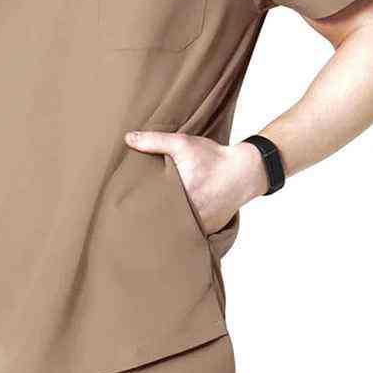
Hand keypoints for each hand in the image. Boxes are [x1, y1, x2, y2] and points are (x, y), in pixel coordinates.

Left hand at [125, 131, 267, 233]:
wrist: (244, 171)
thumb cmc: (214, 157)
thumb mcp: (183, 144)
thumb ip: (154, 141)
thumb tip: (128, 138)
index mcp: (180, 194)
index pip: (153, 207)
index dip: (139, 210)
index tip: (127, 210)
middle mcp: (192, 213)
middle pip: (164, 222)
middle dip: (151, 222)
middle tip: (132, 223)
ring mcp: (202, 224)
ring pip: (177, 231)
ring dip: (167, 228)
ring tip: (149, 229)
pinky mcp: (209, 229)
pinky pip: (191, 233)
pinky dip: (182, 231)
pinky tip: (172, 228)